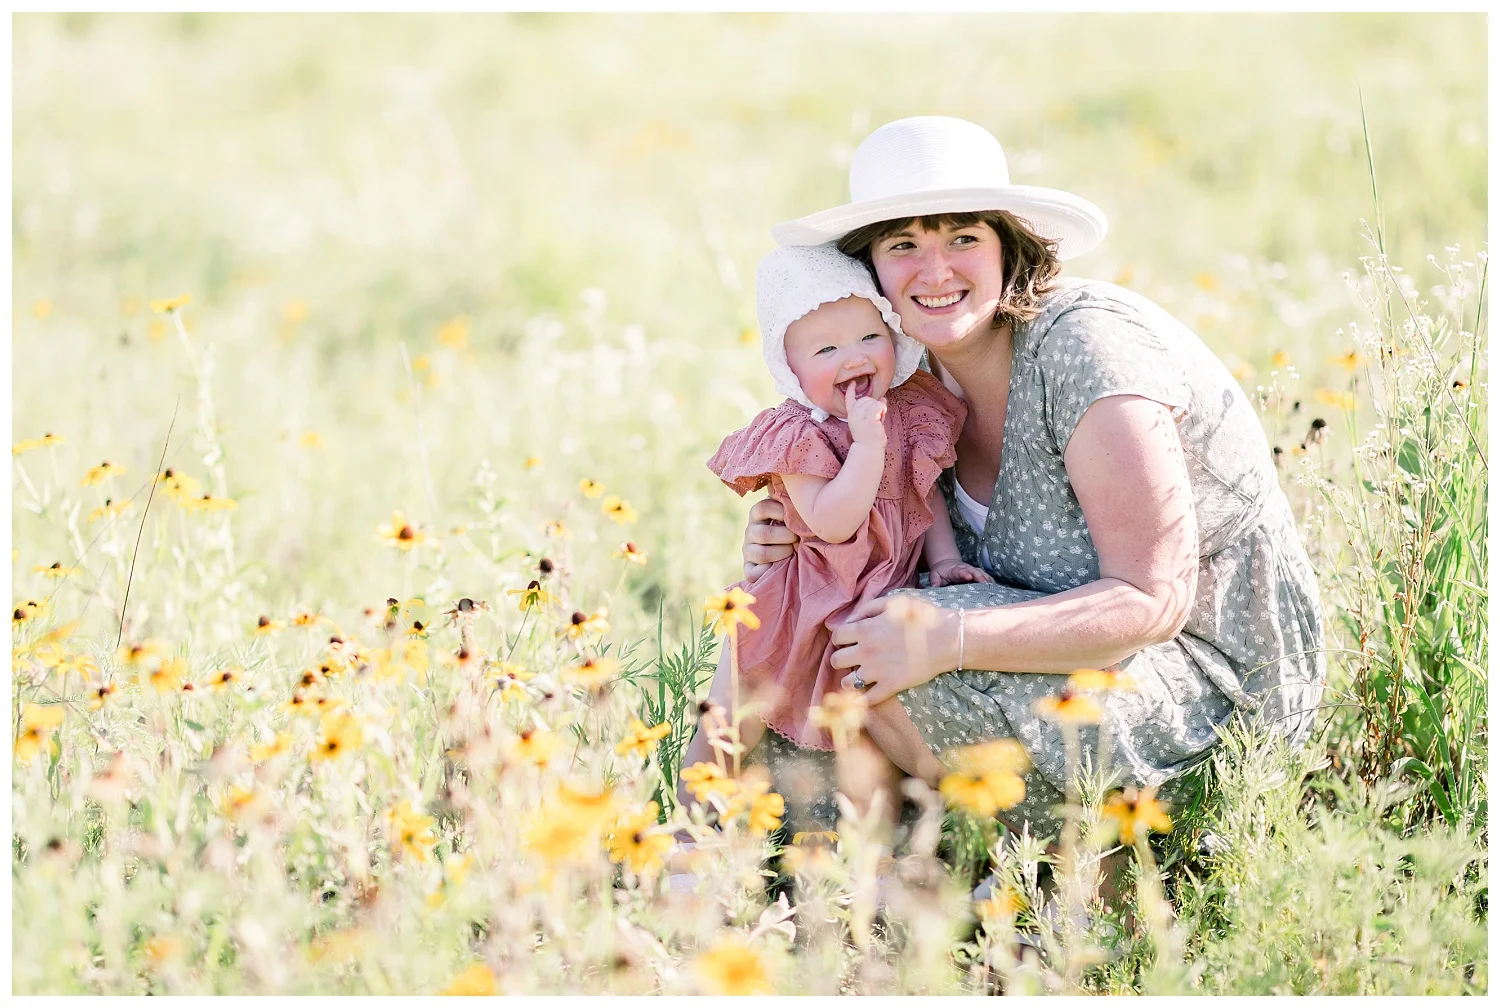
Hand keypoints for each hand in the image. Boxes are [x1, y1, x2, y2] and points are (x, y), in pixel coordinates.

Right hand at [743, 496, 797, 579]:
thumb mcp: (793, 512)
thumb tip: (805, 485)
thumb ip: (793, 502)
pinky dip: (769, 571)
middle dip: (786, 537)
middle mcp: (750, 531)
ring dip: (782, 553)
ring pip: (762, 553)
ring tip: (793, 551)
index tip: (796, 518)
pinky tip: (781, 567)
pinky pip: (754, 573)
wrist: (791, 555)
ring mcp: (748, 550)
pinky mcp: (749, 569)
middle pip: (764, 533)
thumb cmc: (796, 527)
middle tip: (798, 538)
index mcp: (758, 513)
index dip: (781, 513)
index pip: (763, 508)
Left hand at [828, 596, 959, 706]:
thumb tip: (851, 620)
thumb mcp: (894, 602)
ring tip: (860, 676)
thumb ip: (868, 608)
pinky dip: (864, 698)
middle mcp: (866, 651)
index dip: (841, 639)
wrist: (947, 639)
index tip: (850, 641)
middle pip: (836, 660)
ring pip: (847, 682)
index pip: (836, 637)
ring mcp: (877, 671)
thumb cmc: (922, 617)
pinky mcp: (891, 686)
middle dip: (842, 659)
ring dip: (850, 679)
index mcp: (865, 629)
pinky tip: (868, 692)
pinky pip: (867, 699)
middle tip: (853, 658)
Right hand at [843, 384, 887, 447]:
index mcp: (852, 414)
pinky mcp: (868, 416)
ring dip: (880, 409)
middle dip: (874, 405)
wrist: (869, 449)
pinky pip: (879, 405)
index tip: (852, 383)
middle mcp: (854, 413)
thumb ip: (875, 410)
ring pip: (874, 401)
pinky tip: (881, 417)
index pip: (849, 399)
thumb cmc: (869, 438)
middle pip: (866, 398)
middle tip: (876, 418)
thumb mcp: (870, 421)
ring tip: (878, 420)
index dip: (851, 390)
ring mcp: (860, 414)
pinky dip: (883, 409)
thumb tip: (882, 399)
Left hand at [928, 558, 995, 586]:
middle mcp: (966, 569)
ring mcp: (972, 571)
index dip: (965, 573)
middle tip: (985, 583)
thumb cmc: (940, 570)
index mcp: (955, 569)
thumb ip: (934, 580)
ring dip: (987, 579)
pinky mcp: (976, 574)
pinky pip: (984, 577)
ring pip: (981, 573)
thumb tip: (934, 587)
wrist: (946, 563)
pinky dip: (990, 581)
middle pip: (974, 571)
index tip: (969, 576)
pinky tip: (995, 587)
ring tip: (992, 586)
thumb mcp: (934, 574)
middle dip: (980, 576)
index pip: (961, 571)